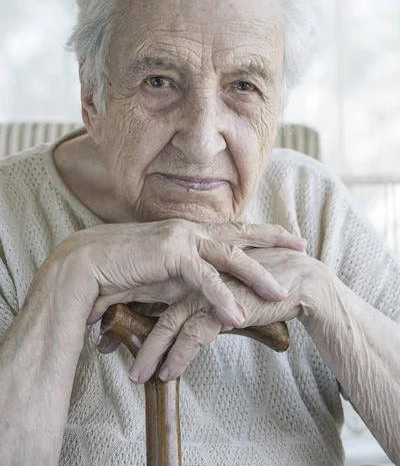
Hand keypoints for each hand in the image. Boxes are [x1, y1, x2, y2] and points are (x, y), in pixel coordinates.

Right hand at [54, 219, 305, 328]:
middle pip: (240, 234)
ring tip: (282, 293)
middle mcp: (190, 230)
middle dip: (273, 239)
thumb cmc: (123, 270)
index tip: (285, 236)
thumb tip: (203, 295)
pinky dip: (221, 297)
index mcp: (189, 232)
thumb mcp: (161, 273)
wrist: (87, 263)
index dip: (259, 233)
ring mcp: (182, 239)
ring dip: (257, 275)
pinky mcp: (170, 254)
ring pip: (229, 256)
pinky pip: (203, 278)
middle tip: (302, 244)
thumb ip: (185, 280)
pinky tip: (238, 315)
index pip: (232, 230)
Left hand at [122, 246, 333, 382]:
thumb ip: (199, 294)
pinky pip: (193, 336)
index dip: (129, 305)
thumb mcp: (221, 285)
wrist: (297, 280)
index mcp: (190, 266)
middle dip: (127, 327)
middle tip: (106, 348)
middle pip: (150, 302)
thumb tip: (182, 311)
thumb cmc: (259, 282)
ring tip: (136, 375)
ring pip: (168, 323)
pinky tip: (169, 373)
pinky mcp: (223, 306)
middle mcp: (194, 275)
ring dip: (150, 352)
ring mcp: (207, 289)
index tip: (110, 328)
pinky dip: (179, 356)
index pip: (151, 286)